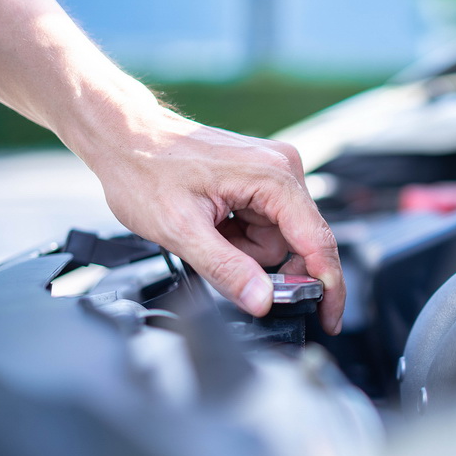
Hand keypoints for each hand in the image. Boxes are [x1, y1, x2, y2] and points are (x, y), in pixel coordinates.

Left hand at [88, 107, 344, 334]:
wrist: (125, 137)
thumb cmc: (144, 170)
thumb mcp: (180, 230)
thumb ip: (227, 269)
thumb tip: (262, 300)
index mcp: (273, 176)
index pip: (318, 241)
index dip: (328, 285)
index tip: (330, 318)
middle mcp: (283, 169)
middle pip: (295, 244)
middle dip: (259, 262)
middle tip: (216, 252)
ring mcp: (274, 172)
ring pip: (277, 240)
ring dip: (244, 250)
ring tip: (207, 232)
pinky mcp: (262, 179)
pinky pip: (265, 226)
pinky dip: (239, 236)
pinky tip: (213, 222)